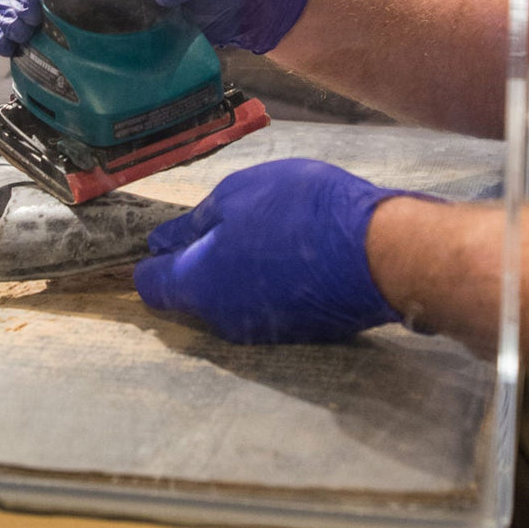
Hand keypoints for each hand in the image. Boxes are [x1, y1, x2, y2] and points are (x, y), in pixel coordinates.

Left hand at [134, 158, 405, 342]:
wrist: (377, 252)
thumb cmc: (300, 213)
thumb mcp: (238, 195)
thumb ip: (195, 222)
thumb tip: (165, 241)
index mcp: (198, 284)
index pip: (151, 285)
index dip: (151, 260)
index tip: (161, 241)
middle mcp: (222, 319)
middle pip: (191, 295)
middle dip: (195, 265)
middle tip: (216, 227)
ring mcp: (261, 330)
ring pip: (229, 301)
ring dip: (233, 273)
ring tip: (258, 235)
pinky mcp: (296, 332)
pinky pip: (264, 306)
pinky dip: (265, 284)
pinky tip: (286, 256)